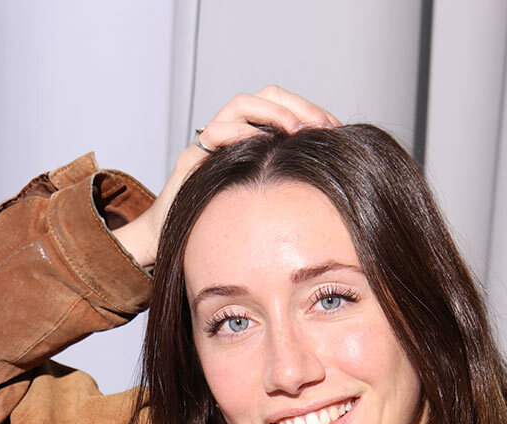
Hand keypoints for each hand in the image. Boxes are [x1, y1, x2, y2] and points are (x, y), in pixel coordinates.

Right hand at [113, 86, 340, 268]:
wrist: (170, 244)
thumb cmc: (220, 231)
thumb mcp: (265, 204)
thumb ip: (289, 186)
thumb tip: (332, 183)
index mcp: (252, 141)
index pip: (284, 108)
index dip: (311, 112)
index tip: (336, 129)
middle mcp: (231, 135)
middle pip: (267, 97)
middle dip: (298, 106)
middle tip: (322, 126)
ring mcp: (211, 143)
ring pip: (241, 104)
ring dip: (272, 112)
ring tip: (295, 130)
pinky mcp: (193, 158)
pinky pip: (216, 133)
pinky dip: (240, 131)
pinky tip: (261, 143)